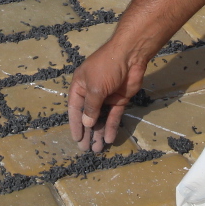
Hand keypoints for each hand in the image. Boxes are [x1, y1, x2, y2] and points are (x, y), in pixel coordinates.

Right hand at [67, 36, 143, 152]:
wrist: (130, 56)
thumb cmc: (106, 67)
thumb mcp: (94, 87)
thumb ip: (91, 107)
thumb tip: (86, 123)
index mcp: (80, 86)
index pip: (75, 108)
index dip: (75, 124)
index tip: (76, 139)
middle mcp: (92, 92)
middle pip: (87, 115)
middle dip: (86, 132)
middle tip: (85, 149)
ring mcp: (106, 97)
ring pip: (100, 118)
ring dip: (98, 132)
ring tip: (97, 149)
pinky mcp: (119, 100)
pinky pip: (113, 116)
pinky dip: (111, 126)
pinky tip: (109, 138)